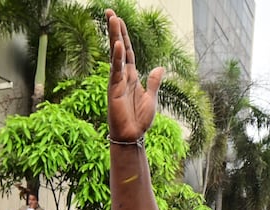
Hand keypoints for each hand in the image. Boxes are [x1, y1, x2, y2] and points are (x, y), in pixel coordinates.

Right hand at [106, 9, 163, 142]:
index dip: (124, 36)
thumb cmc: (140, 121)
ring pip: (115, 54)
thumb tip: (160, 67)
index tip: (119, 20)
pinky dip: (117, 57)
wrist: (132, 137)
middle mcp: (122, 76)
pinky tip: (117, 44)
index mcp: (132, 77)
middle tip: (110, 12)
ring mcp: (117, 81)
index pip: (127, 51)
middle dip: (115, 30)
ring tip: (112, 18)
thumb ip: (153, 82)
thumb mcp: (151, 98)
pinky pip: (116, 70)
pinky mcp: (114, 89)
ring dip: (114, 36)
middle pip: (118, 48)